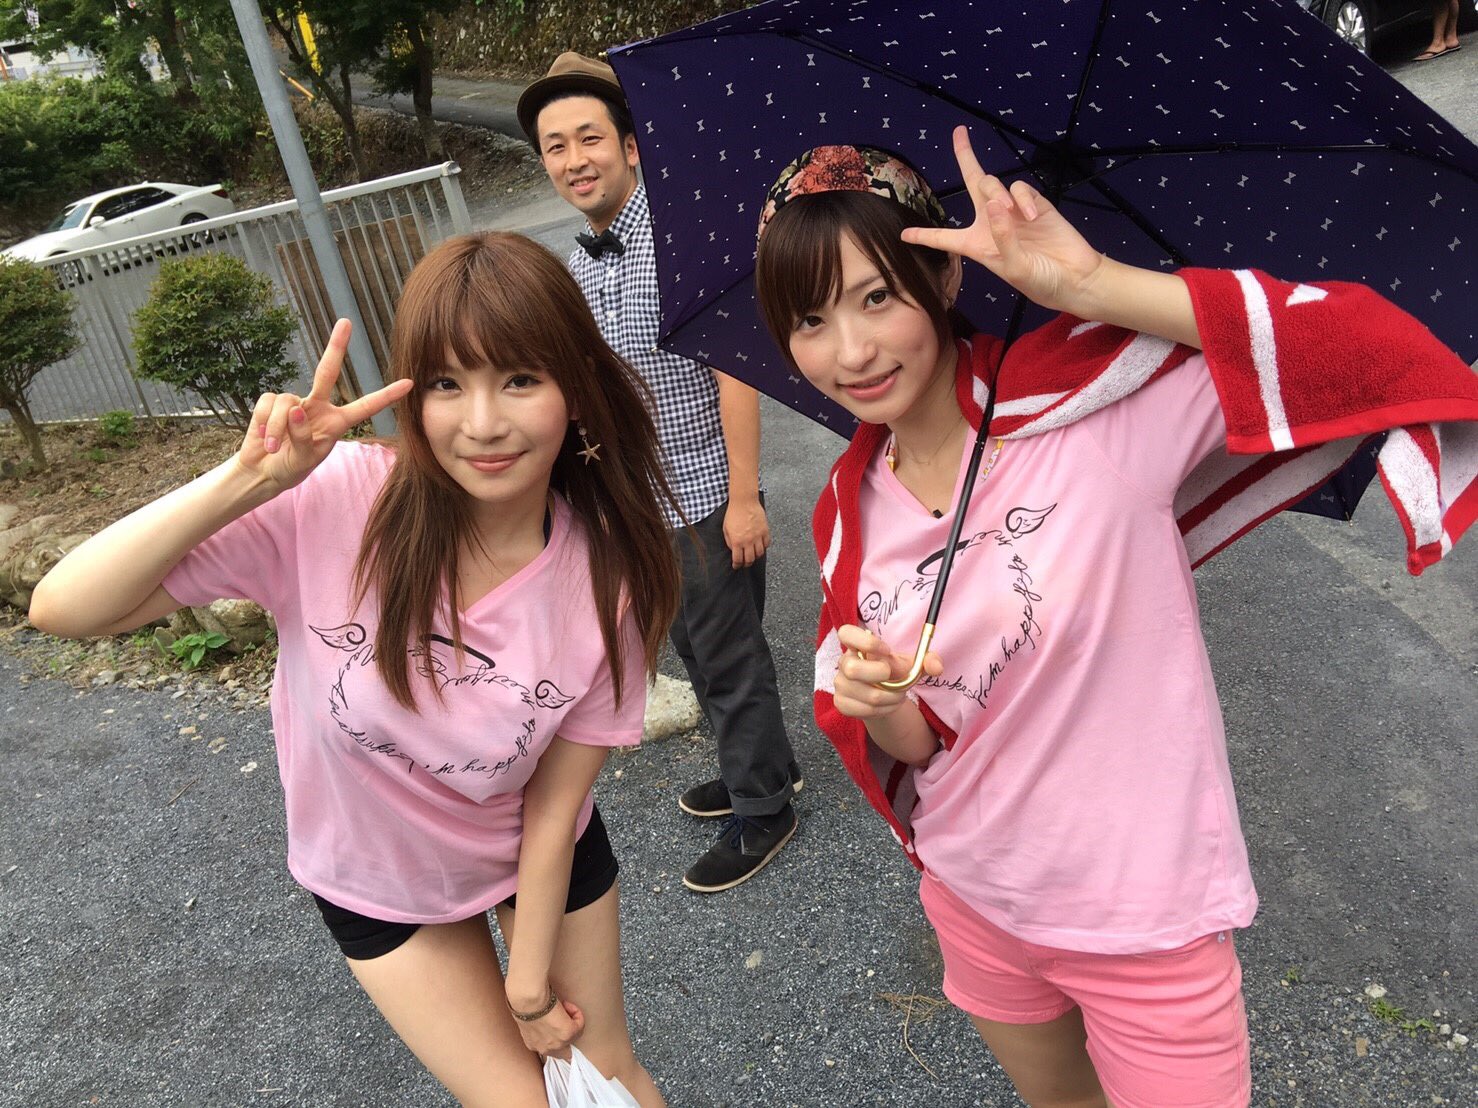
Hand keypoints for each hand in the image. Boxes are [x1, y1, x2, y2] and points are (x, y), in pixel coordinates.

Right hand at [234, 319, 412, 494]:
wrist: (262, 471)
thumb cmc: (289, 468)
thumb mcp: (302, 460)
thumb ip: (303, 437)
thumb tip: (297, 409)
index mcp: (336, 423)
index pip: (365, 407)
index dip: (386, 396)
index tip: (409, 383)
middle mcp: (318, 408)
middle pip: (327, 372)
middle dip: (336, 347)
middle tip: (346, 322)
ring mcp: (294, 403)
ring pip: (287, 403)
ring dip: (278, 429)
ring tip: (275, 448)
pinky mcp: (270, 402)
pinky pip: (268, 405)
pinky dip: (265, 423)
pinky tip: (264, 437)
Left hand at [511, 995, 585, 1058]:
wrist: (529, 1001)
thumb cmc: (524, 1003)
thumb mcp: (529, 1019)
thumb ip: (538, 1026)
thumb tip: (547, 1020)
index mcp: (533, 1045)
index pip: (549, 1050)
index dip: (556, 1039)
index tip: (559, 1028)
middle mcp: (545, 1048)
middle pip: (564, 1049)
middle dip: (567, 1033)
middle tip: (566, 1017)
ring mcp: (558, 1043)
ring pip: (573, 1035)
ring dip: (571, 1020)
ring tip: (563, 1006)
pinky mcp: (568, 1034)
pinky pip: (579, 1024)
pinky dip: (576, 1013)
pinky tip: (566, 1004)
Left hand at [722, 496, 771, 567]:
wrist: (744, 501)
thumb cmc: (733, 513)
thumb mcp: (726, 529)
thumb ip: (729, 542)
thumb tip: (734, 550)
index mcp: (737, 541)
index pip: (738, 559)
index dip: (737, 565)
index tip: (736, 566)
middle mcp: (748, 541)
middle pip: (750, 559)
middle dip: (747, 563)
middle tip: (745, 563)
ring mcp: (758, 536)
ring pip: (760, 553)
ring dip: (756, 556)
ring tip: (752, 555)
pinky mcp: (765, 531)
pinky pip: (767, 544)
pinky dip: (764, 547)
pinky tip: (760, 546)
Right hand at [832, 624, 941, 718]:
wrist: (884, 696)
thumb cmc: (895, 673)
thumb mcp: (912, 664)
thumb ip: (927, 660)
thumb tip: (936, 666)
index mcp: (857, 646)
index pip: (846, 633)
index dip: (865, 641)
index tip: (887, 650)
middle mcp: (844, 663)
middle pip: (851, 668)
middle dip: (879, 675)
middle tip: (891, 676)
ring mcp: (840, 685)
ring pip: (867, 695)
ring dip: (891, 697)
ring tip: (897, 694)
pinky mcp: (842, 704)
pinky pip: (866, 710)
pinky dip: (884, 710)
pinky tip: (887, 705)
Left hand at [902, 125, 1106, 316]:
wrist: (1074, 277)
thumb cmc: (1040, 280)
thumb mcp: (1014, 267)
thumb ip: (1001, 237)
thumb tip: (993, 203)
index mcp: (978, 245)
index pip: (945, 238)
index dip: (924, 236)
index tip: (904, 235)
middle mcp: (991, 223)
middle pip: (974, 182)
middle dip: (966, 156)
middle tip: (959, 132)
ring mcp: (1013, 211)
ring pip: (994, 185)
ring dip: (997, 194)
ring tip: (1012, 214)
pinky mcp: (1035, 204)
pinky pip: (1019, 190)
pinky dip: (1023, 201)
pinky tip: (1031, 217)